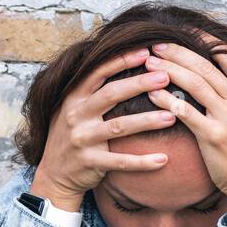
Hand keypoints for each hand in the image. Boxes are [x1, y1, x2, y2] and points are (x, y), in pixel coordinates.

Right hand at [33, 48, 177, 209]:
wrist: (54, 174)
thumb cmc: (72, 136)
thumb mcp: (73, 109)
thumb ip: (92, 92)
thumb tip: (123, 67)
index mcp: (74, 98)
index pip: (98, 73)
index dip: (121, 60)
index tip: (146, 52)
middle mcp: (76, 115)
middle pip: (111, 94)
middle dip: (139, 84)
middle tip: (165, 77)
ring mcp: (82, 139)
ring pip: (119, 126)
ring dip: (147, 121)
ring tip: (172, 115)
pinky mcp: (90, 162)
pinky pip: (120, 161)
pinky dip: (142, 161)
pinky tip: (163, 159)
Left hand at [142, 33, 226, 226]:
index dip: (206, 40)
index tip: (187, 32)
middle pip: (205, 66)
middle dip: (178, 52)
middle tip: (157, 45)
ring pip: (193, 84)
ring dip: (168, 69)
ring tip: (149, 63)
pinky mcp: (212, 136)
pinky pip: (184, 111)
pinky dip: (167, 99)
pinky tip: (153, 93)